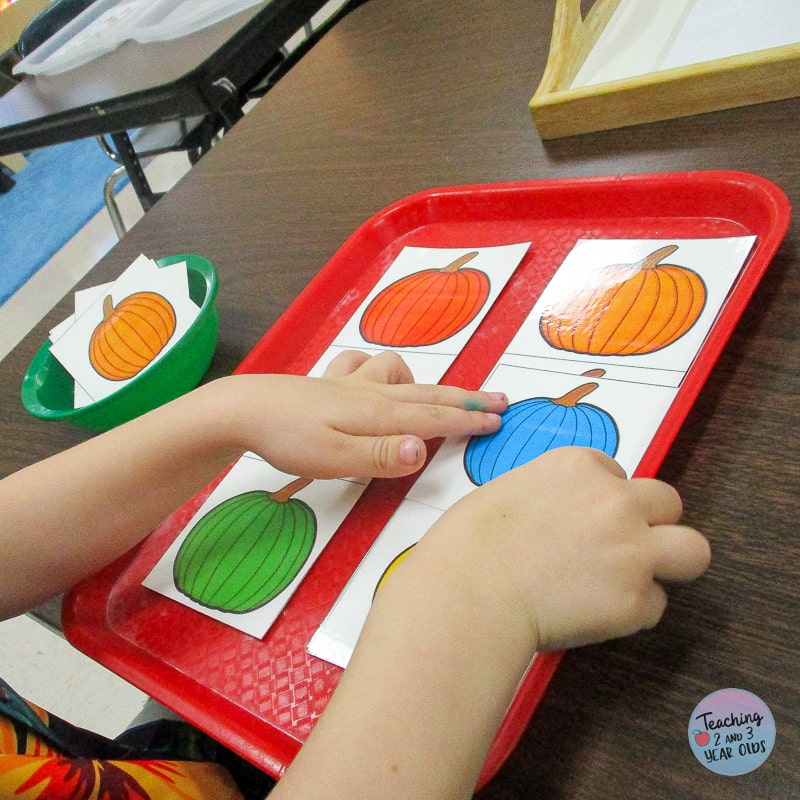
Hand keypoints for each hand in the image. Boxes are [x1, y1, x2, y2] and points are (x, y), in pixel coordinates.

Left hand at [223, 351, 506, 478]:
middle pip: (428, 394)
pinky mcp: (329, 381)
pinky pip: (362, 365)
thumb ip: (381, 455)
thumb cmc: (288, 438)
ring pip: (398, 373)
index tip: (500, 421)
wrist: (243, 408)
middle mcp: (371, 393)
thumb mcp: (335, 458)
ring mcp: (350, 383)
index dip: (469, 420)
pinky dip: (379, 369)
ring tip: (431, 399)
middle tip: (499, 401)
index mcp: (379, 415)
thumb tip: (423, 450)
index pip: (434, 419)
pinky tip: (373, 377)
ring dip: (422, 383)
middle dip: (466, 398)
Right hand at [424, 447, 710, 652]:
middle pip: (668, 502)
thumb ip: (550, 495)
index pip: (618, 475)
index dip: (603, 500)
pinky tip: (593, 614)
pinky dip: (630, 612)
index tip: (583, 521)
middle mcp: (617, 501)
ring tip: (635, 580)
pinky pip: (654, 606)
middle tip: (618, 548)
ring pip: (693, 550)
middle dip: (648, 523)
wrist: (469, 589)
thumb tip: (560, 517)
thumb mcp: (509, 490)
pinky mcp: (635, 600)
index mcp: (580, 465)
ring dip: (669, 562)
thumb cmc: (470, 542)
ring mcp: (632, 550)